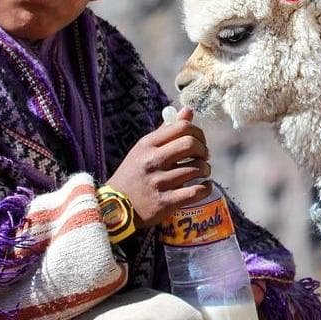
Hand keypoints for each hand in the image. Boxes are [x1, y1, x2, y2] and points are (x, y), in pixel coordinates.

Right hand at [105, 107, 212, 226]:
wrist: (114, 208)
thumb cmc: (133, 175)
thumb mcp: (143, 149)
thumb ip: (166, 130)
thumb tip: (188, 111)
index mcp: (146, 144)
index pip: (181, 127)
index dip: (198, 132)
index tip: (200, 141)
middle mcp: (151, 161)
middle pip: (190, 145)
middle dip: (204, 150)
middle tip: (203, 157)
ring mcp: (158, 183)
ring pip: (196, 168)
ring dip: (206, 169)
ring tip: (203, 172)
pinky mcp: (164, 203)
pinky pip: (196, 192)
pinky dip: (206, 188)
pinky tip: (204, 186)